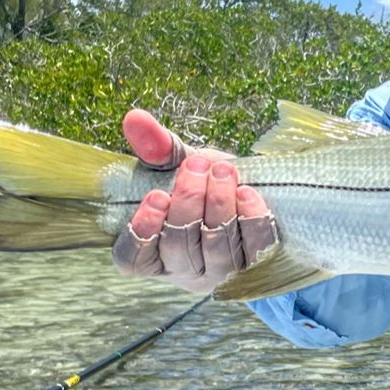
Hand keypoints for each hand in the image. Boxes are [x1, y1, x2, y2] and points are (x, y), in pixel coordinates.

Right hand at [110, 108, 278, 292]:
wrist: (253, 190)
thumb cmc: (205, 184)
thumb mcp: (178, 165)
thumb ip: (155, 147)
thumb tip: (134, 118)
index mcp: (154, 252)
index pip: (134, 258)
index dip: (142, 231)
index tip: (157, 195)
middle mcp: (185, 269)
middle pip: (179, 245)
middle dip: (189, 200)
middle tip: (199, 165)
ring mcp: (221, 272)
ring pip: (216, 246)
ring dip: (219, 203)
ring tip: (223, 170)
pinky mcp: (256, 266)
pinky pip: (254, 248)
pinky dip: (251, 219)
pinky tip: (247, 192)